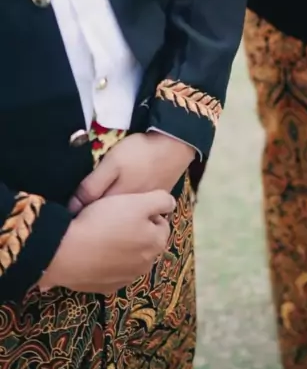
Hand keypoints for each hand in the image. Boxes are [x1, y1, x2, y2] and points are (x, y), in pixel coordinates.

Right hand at [40, 190, 174, 293]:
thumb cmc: (104, 221)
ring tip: (102, 234)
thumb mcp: (137, 201)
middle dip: (136, 231)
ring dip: (122, 247)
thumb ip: (161, 200)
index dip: (146, 212)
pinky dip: (106, 262)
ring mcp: (125, 278)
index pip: (161, 223)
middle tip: (114, 219)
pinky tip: (93, 251)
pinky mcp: (106, 287)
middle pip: (146, 241)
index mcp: (156, 243)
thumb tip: (171, 204)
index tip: (128, 207)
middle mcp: (146, 265)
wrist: (67, 251)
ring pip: (129, 257)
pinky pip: (111, 271)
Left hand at [69, 133, 194, 214]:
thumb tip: (72, 208)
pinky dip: (129, 216)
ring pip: (124, 221)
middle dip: (94, 222)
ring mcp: (147, 211)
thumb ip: (92, 185)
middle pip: (109, 223)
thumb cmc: (140, 152)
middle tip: (81, 215)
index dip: (79, 217)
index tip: (69, 215)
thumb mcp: (112, 163)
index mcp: (117, 206)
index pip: (92, 219)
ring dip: (112, 221)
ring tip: (102, 214)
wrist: (175, 145)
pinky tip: (124, 210)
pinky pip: (139, 216)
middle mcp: (132, 215)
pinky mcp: (156, 204)